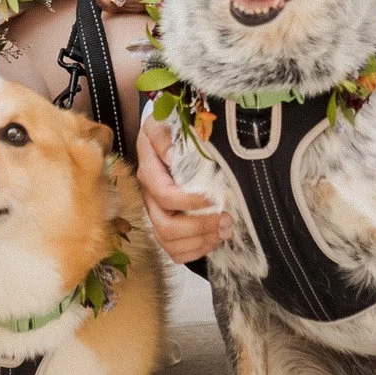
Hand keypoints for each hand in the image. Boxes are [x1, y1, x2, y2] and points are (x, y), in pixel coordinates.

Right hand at [136, 119, 227, 264]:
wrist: (165, 137)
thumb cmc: (169, 129)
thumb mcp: (162, 123)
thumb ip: (163, 137)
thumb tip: (172, 156)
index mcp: (149, 172)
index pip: (163, 195)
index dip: (187, 201)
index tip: (212, 198)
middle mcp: (149, 197)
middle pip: (165, 225)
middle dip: (198, 226)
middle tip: (226, 219)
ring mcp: (156, 214)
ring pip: (169, 242)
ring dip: (200, 241)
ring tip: (225, 231)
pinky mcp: (165, 225)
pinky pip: (173, 251)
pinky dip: (195, 251)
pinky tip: (214, 241)